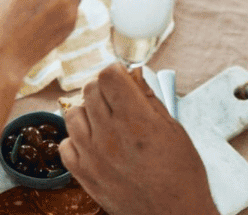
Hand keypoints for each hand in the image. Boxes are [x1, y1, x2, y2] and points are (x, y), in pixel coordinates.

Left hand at [59, 64, 218, 214]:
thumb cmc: (181, 175)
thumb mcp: (174, 130)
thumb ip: (149, 99)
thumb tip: (135, 75)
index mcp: (135, 119)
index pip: (108, 75)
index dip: (116, 72)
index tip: (122, 78)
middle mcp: (108, 134)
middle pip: (90, 89)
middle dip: (103, 88)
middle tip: (116, 98)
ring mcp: (91, 154)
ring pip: (73, 113)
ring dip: (88, 112)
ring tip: (105, 122)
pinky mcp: (83, 174)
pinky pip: (65, 144)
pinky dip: (77, 140)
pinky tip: (95, 144)